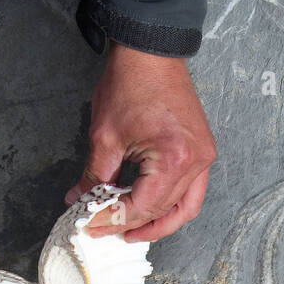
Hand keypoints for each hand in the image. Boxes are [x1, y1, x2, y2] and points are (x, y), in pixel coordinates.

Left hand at [65, 42, 216, 242]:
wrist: (151, 52)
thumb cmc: (130, 84)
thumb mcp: (104, 136)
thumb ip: (94, 175)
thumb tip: (79, 200)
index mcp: (173, 159)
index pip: (143, 206)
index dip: (114, 219)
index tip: (92, 224)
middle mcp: (196, 162)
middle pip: (164, 210)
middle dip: (133, 224)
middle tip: (105, 229)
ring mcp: (204, 157)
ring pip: (186, 207)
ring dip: (160, 223)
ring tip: (132, 231)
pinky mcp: (202, 150)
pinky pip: (192, 191)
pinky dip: (172, 205)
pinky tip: (151, 209)